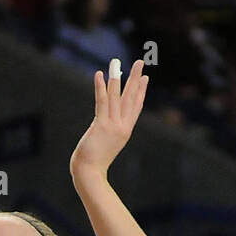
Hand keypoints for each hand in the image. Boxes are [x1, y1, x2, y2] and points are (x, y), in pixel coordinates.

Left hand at [69, 58, 148, 181]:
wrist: (90, 173)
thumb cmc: (94, 161)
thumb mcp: (106, 144)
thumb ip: (107, 132)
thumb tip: (102, 124)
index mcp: (126, 130)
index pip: (136, 107)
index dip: (141, 91)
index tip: (145, 78)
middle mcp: (122, 126)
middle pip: (130, 98)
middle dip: (135, 79)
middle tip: (140, 62)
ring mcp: (113, 126)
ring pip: (116, 97)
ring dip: (117, 78)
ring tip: (117, 62)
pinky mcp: (101, 126)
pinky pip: (101, 102)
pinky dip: (100, 88)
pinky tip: (99, 75)